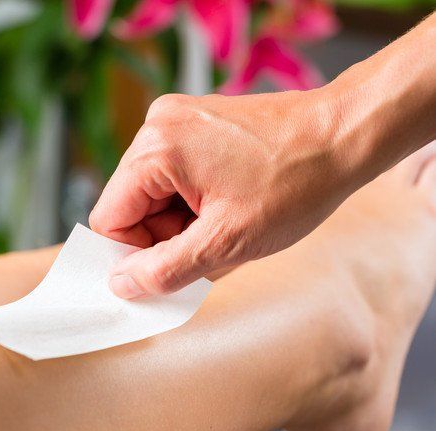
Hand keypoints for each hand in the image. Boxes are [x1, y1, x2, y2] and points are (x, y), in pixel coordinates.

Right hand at [90, 89, 355, 297]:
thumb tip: (121, 285)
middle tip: (210, 247)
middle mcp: (158, 124)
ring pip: (152, 193)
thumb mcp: (227, 242)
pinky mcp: (195, 122)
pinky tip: (228, 205)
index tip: (166, 274)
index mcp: (156, 148)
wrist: (347, 135)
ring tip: (227, 224)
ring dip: (181, 221)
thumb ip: (165, 270)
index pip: (109, 218)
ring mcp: (176, 119)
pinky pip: (173, 175)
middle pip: (129, 205)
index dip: (132, 256)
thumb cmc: (297, 183)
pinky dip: (193, 200)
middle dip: (163, 236)